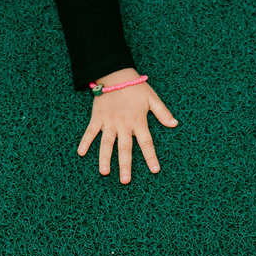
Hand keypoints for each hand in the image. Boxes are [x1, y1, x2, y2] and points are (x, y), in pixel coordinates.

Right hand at [77, 67, 177, 183]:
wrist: (115, 74)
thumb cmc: (135, 87)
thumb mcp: (152, 98)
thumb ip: (163, 112)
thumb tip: (175, 124)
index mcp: (138, 121)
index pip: (146, 142)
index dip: (150, 156)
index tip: (155, 170)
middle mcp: (123, 124)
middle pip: (124, 148)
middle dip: (125, 165)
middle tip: (125, 181)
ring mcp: (109, 122)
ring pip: (106, 143)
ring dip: (105, 158)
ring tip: (104, 172)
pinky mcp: (97, 117)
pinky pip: (90, 131)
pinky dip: (85, 141)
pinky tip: (80, 152)